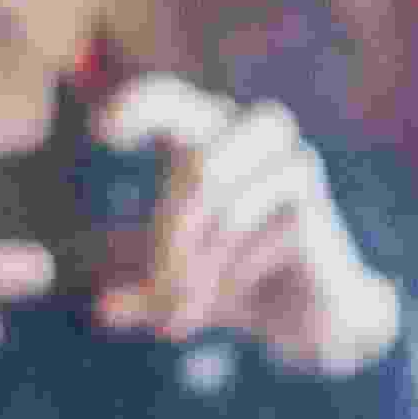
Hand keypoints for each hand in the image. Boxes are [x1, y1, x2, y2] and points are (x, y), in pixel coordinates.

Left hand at [96, 73, 401, 378]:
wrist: (316, 318)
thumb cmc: (239, 282)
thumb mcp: (178, 289)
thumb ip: (142, 294)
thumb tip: (104, 310)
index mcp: (213, 136)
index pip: (173, 100)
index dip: (140, 105)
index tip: (101, 133)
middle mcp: (255, 137)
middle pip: (200, 166)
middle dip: (172, 237)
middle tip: (158, 294)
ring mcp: (293, 167)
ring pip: (226, 210)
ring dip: (196, 269)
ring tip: (182, 318)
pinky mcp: (313, 210)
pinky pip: (251, 243)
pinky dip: (229, 281)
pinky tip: (231, 304)